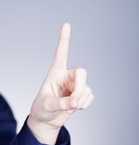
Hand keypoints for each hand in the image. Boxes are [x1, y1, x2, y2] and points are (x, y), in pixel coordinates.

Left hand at [27, 23, 93, 144]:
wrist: (48, 120)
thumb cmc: (42, 109)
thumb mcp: (47, 106)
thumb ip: (61, 103)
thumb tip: (75, 102)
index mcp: (55, 72)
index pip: (61, 53)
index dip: (64, 39)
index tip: (66, 24)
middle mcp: (67, 76)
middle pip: (82, 73)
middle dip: (80, 89)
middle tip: (74, 103)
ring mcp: (76, 85)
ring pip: (87, 88)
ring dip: (80, 101)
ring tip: (68, 107)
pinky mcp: (82, 93)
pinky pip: (90, 96)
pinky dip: (84, 104)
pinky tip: (75, 107)